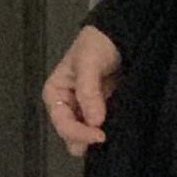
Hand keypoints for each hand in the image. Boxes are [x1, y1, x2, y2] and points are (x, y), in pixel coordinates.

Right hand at [43, 22, 121, 156]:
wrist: (120, 36)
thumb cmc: (97, 44)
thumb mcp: (88, 62)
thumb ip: (89, 91)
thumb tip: (94, 121)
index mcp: (56, 94)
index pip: (62, 123)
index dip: (79, 133)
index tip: (100, 135)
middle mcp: (68, 106)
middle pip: (72, 135)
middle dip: (87, 140)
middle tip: (106, 138)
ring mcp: (86, 111)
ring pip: (87, 137)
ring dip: (98, 138)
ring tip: (115, 136)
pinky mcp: (103, 113)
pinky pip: (103, 129)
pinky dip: (110, 132)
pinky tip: (119, 131)